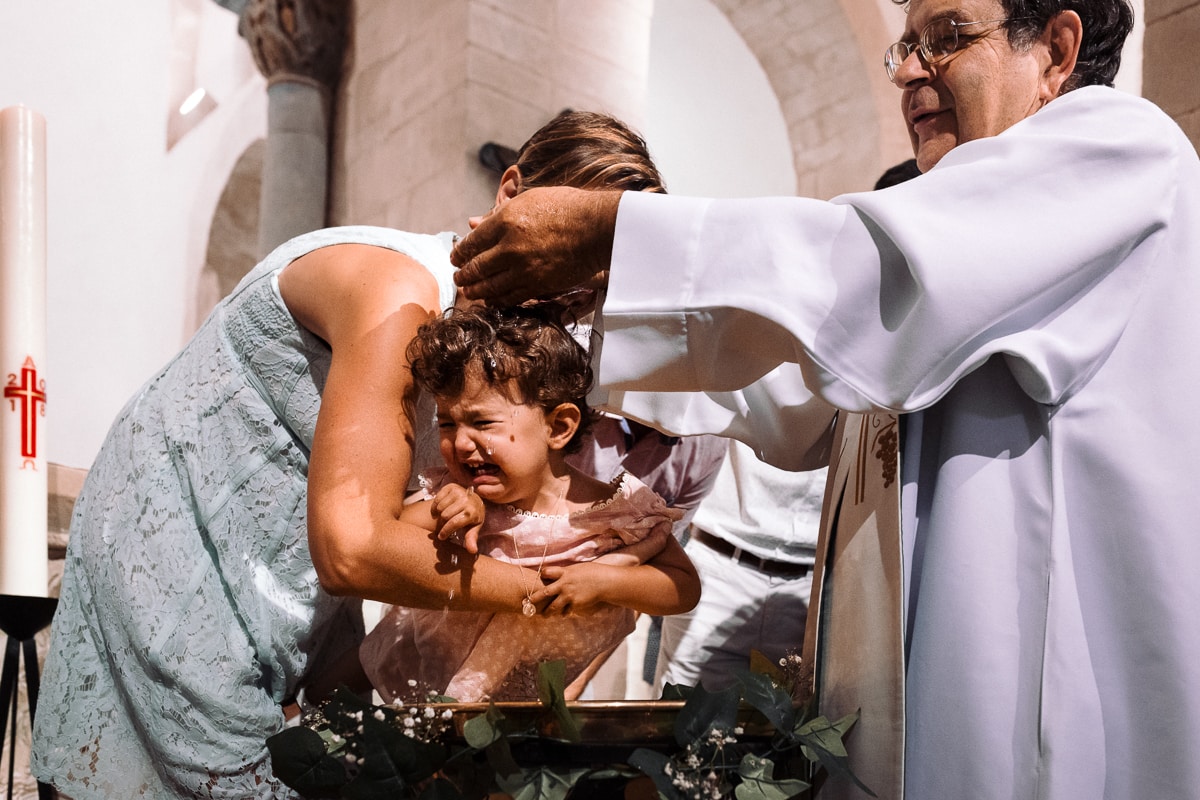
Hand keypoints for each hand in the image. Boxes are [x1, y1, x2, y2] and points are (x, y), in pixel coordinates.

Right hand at [431, 484, 484, 552]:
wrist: (475, 500)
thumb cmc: (473, 517)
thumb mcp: (474, 528)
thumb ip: (471, 539)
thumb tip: (472, 551)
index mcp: (472, 512)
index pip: (453, 523)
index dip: (445, 531)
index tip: (441, 536)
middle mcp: (466, 500)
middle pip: (444, 516)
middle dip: (442, 524)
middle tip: (443, 526)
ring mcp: (458, 491)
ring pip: (440, 507)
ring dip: (438, 515)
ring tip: (442, 518)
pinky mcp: (451, 487)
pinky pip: (437, 499)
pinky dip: (435, 507)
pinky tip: (439, 510)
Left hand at [451, 187, 621, 305]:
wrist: (598, 229)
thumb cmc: (567, 207)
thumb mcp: (529, 200)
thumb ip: (499, 213)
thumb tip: (473, 222)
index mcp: (506, 221)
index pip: (472, 242)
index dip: (459, 252)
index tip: (455, 257)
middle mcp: (510, 247)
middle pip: (476, 267)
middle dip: (463, 274)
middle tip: (458, 277)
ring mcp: (524, 269)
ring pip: (489, 286)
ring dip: (475, 290)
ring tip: (469, 291)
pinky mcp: (538, 285)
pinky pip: (510, 297)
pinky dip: (496, 300)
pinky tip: (490, 300)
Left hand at [530, 562, 621, 614]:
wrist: (605, 582)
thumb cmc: (592, 573)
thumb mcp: (576, 569)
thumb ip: (565, 573)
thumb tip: (557, 574)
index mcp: (564, 573)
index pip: (546, 572)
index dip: (542, 574)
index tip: (538, 577)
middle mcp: (564, 585)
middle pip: (545, 592)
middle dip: (534, 598)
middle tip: (527, 602)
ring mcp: (569, 596)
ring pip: (554, 606)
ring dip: (547, 612)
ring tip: (543, 615)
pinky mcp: (575, 605)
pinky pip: (566, 611)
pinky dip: (564, 613)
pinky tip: (563, 614)